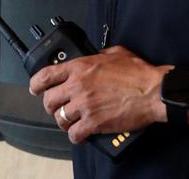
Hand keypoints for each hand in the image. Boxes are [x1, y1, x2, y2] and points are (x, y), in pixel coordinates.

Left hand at [29, 45, 169, 143]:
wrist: (153, 92)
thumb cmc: (138, 73)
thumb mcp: (114, 53)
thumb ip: (98, 56)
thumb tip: (94, 57)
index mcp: (80, 67)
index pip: (46, 75)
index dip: (36, 83)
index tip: (35, 88)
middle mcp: (78, 86)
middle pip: (49, 100)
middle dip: (51, 105)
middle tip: (58, 107)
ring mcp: (84, 105)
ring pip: (60, 118)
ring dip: (64, 121)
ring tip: (71, 121)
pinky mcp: (94, 123)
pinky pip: (74, 134)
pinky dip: (76, 135)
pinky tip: (81, 133)